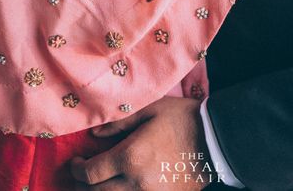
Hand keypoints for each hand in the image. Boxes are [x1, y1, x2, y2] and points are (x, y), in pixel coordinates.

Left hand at [70, 97, 213, 189]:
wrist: (217, 141)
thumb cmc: (183, 120)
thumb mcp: (150, 110)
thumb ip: (119, 123)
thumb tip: (93, 136)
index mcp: (130, 157)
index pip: (90, 174)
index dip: (76, 170)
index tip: (76, 162)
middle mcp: (136, 182)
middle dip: (82, 186)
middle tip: (81, 175)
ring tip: (98, 184)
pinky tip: (119, 188)